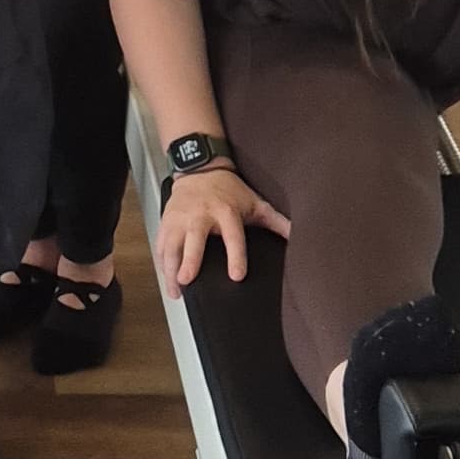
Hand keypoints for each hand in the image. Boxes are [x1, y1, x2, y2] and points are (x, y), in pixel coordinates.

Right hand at [153, 163, 285, 293]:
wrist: (199, 169)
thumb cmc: (228, 189)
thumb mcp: (254, 202)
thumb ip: (275, 220)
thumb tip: (298, 235)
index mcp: (225, 211)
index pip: (232, 235)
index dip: (235, 255)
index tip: (237, 275)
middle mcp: (200, 215)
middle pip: (194, 239)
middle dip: (189, 260)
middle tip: (186, 279)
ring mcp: (180, 218)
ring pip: (171, 244)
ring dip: (171, 267)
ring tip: (175, 290)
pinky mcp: (166, 221)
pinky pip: (161, 244)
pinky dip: (162, 263)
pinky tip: (166, 279)